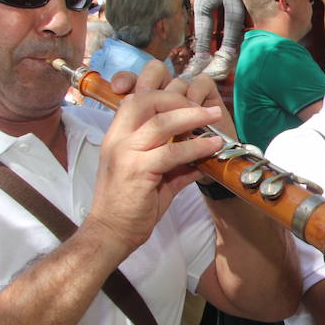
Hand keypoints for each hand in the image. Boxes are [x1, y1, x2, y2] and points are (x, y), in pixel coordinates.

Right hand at [88, 61, 226, 256]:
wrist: (111, 233)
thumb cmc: (129, 205)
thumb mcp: (151, 176)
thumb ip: (174, 162)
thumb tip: (201, 156)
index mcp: (117, 135)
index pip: (136, 98)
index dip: (162, 91)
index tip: (187, 98)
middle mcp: (117, 139)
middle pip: (146, 100)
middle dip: (177, 97)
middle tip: (202, 106)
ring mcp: (125, 153)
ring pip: (160, 122)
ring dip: (192, 116)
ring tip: (213, 116)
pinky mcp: (137, 171)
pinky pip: (171, 152)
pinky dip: (196, 146)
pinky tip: (212, 146)